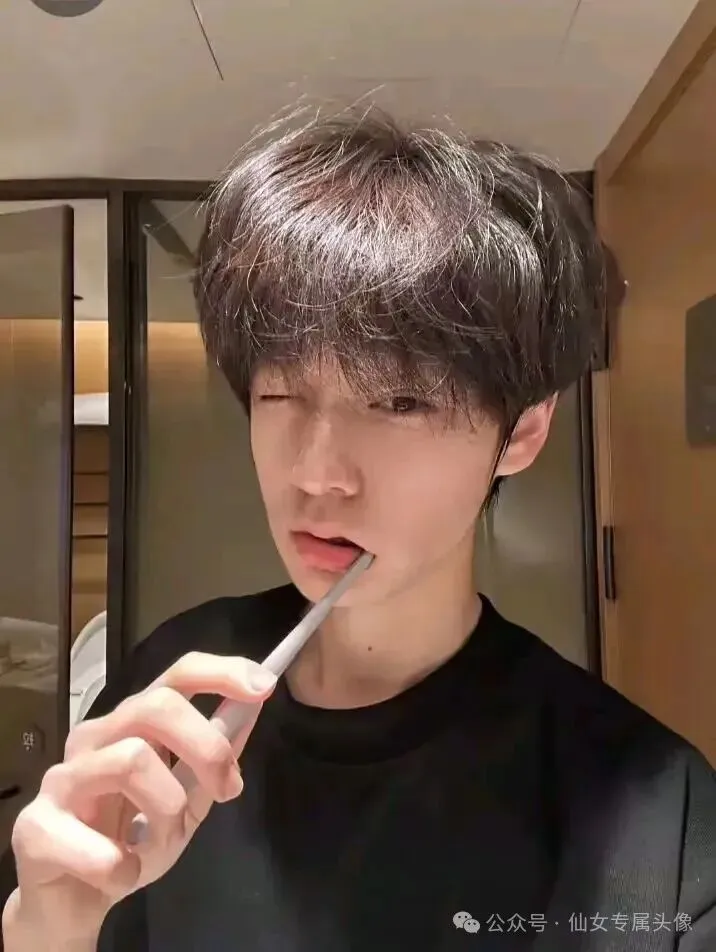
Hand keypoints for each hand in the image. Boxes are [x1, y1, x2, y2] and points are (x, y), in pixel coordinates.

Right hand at [2, 652, 275, 947]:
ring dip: (166, 810)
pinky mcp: (35, 826)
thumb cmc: (131, 839)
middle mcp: (96, 737)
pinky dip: (123, 866)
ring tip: (159, 843)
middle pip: (157, 705)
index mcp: (132, 724)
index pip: (176, 674)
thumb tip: (255, 703)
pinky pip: (96, 842)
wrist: (71, 899)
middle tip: (228, 791)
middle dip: (207, 747)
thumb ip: (218, 753)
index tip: (264, 684)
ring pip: (132, 759)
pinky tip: (123, 873)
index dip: (221, 672)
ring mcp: (63, 777)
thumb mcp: (189, 797)